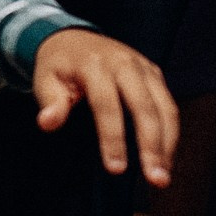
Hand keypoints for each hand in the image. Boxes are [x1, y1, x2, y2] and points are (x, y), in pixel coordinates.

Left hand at [32, 28, 177, 184]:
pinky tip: (165, 158)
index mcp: (94, 65)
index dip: (112, 138)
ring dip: (168, 144)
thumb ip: (50, 101)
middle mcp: (125, 63)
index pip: (106, 105)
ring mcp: (144, 67)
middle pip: (144, 107)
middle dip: (152, 145)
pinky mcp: (155, 73)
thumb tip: (48, 123)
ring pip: (165, 107)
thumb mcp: (44, 79)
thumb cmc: (58, 65)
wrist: (74, 37)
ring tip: (162, 175)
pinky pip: (168, 105)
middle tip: (154, 178)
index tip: (115, 168)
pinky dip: (171, 133)